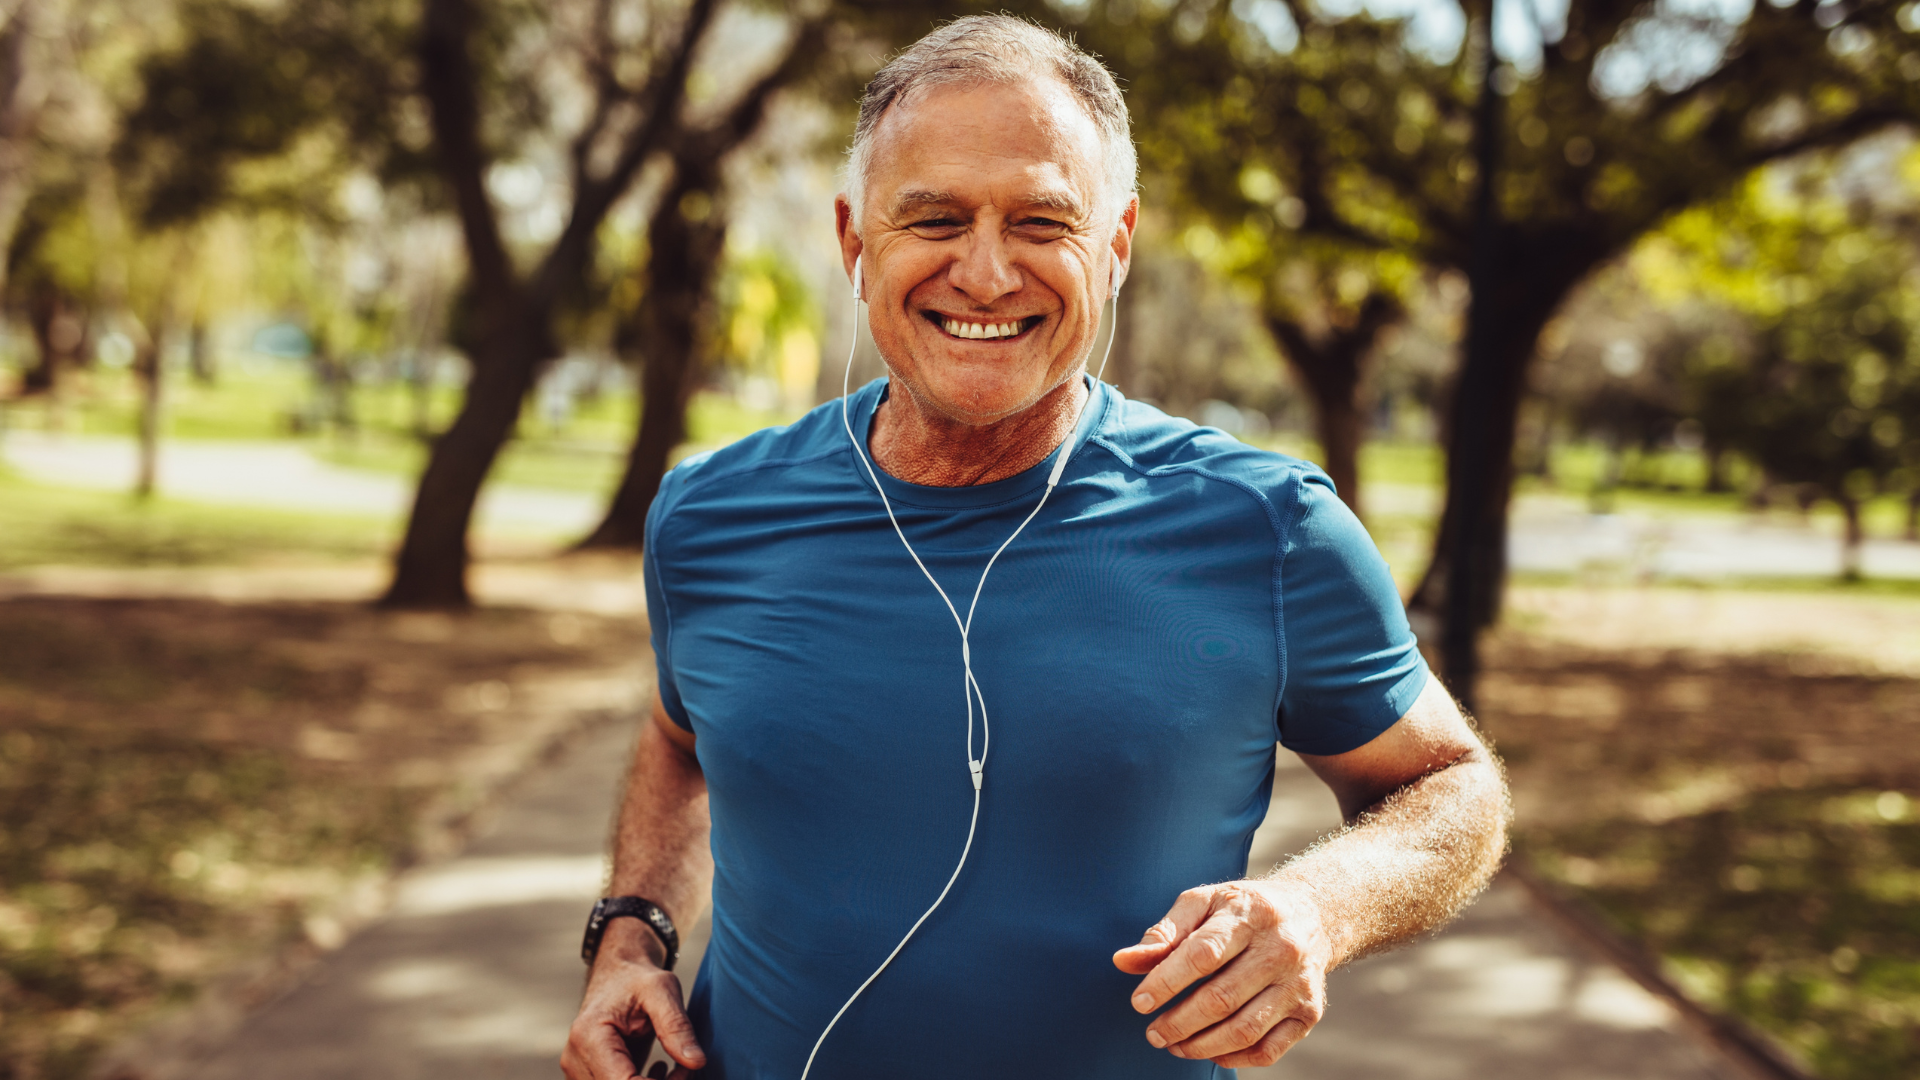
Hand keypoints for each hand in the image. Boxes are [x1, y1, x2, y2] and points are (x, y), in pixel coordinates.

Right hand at [561, 921, 705, 1079]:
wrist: (617, 973)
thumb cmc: (637, 978)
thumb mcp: (662, 990)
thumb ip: (677, 1026)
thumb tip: (696, 1062)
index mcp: (589, 1037)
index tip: (684, 1072)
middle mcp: (576, 1059)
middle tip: (683, 1069)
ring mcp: (579, 1070)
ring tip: (673, 1067)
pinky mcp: (589, 1075)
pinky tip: (658, 1070)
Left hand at [1112, 880, 1331, 1068]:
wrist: (1312, 914)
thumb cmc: (1244, 909)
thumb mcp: (1203, 903)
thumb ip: (1164, 933)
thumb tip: (1123, 962)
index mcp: (1249, 915)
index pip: (1202, 955)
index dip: (1166, 982)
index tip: (1139, 1002)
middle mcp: (1280, 949)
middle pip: (1222, 998)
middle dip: (1178, 1023)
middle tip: (1153, 1033)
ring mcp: (1299, 984)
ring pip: (1244, 1029)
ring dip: (1201, 1046)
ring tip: (1174, 1045)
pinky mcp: (1309, 1013)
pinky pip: (1268, 1050)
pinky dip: (1234, 1058)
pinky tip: (1210, 1051)